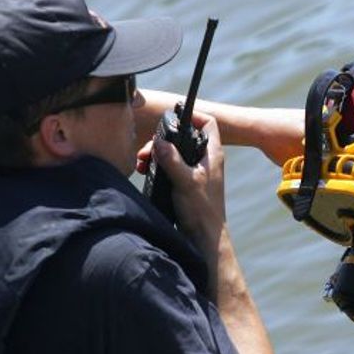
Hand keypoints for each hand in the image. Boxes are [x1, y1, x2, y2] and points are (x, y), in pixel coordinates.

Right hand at [144, 111, 226, 250]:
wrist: (203, 238)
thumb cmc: (202, 211)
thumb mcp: (185, 182)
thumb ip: (172, 159)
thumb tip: (159, 141)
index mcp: (212, 155)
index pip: (208, 123)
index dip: (193, 115)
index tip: (174, 117)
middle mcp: (205, 160)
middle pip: (184, 136)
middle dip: (163, 139)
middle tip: (147, 150)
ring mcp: (194, 172)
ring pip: (174, 152)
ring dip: (157, 153)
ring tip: (142, 162)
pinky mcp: (185, 183)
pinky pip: (169, 167)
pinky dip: (157, 166)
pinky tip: (144, 171)